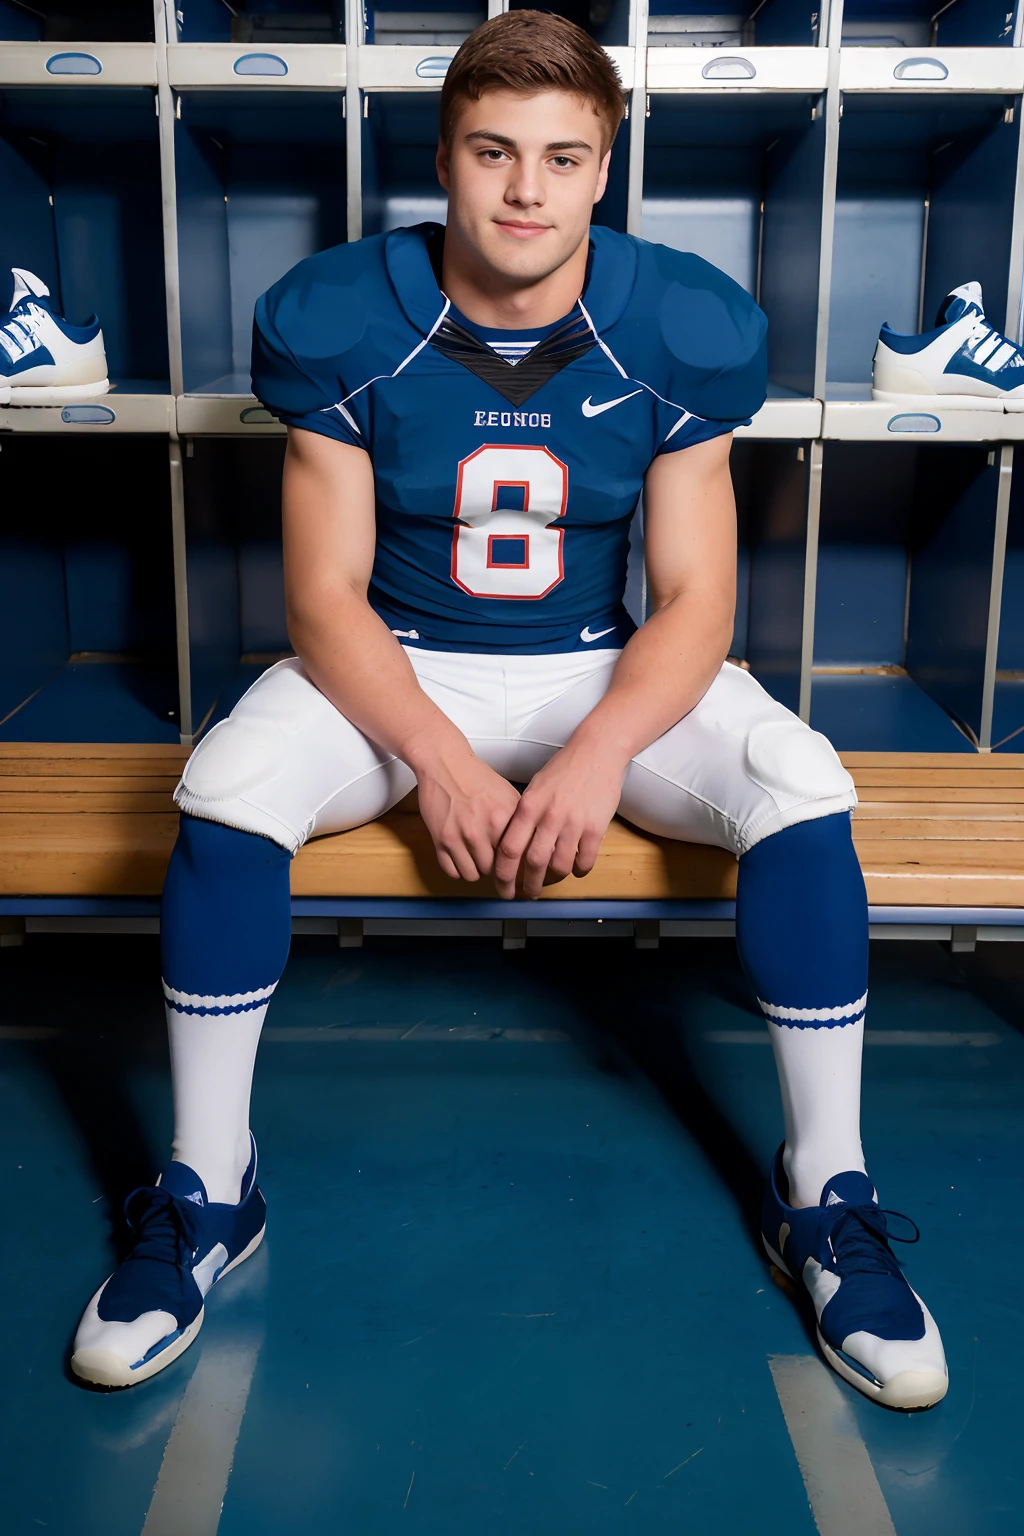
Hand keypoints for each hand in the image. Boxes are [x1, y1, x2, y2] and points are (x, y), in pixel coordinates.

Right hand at [416, 749, 520, 882]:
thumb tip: (537, 844)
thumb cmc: (477, 779)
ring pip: (472, 875)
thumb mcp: (509, 796)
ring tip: (477, 857)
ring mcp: (458, 837)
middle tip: (493, 857)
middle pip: (493, 870)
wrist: (445, 764)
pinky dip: (457, 869)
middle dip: (494, 867)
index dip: (516, 865)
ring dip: (476, 869)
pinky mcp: (440, 840)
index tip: (516, 869)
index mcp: (502, 820)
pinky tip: (462, 858)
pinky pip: (451, 871)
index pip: (515, 859)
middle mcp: (480, 831)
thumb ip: (522, 822)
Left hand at [493, 742, 624, 899]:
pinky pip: (585, 860)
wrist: (596, 752)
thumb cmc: (563, 769)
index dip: (503, 873)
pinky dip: (580, 870)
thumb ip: (524, 815)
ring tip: (552, 881)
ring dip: (555, 879)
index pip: (509, 849)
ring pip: (560, 865)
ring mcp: (574, 823)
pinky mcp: (596, 827)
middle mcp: (549, 816)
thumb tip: (512, 843)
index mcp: (529, 806)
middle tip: (528, 894)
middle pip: (533, 863)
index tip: (502, 885)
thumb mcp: (534, 788)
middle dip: (529, 885)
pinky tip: (577, 869)